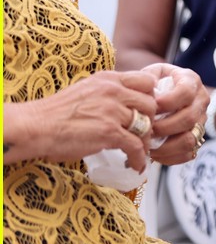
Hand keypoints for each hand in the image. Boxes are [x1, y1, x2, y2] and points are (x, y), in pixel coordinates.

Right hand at [18, 70, 158, 171]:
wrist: (35, 126)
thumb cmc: (56, 113)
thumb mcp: (86, 90)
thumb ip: (108, 93)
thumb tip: (126, 103)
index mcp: (109, 79)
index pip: (147, 81)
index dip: (152, 96)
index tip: (147, 110)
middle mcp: (114, 91)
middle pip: (151, 104)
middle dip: (151, 120)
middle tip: (144, 132)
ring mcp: (113, 112)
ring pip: (146, 126)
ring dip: (146, 141)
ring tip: (139, 150)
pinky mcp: (109, 132)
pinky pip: (136, 146)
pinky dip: (139, 158)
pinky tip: (135, 164)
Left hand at [144, 64, 208, 165]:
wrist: (165, 91)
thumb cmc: (154, 83)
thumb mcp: (151, 73)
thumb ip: (145, 80)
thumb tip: (142, 96)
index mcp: (191, 81)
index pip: (186, 92)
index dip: (169, 101)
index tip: (151, 106)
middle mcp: (201, 101)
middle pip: (189, 118)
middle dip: (163, 127)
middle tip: (145, 130)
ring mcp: (201, 121)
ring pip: (190, 139)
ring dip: (166, 146)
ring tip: (148, 145)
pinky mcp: (197, 137)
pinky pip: (188, 154)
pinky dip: (170, 157)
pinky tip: (154, 154)